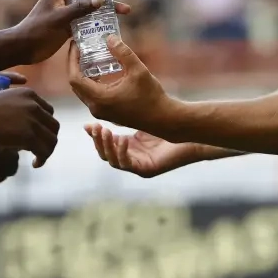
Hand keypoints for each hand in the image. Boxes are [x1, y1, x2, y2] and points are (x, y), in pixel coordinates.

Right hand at [0, 88, 58, 167]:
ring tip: (39, 158)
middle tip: (40, 148)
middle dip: (48, 138)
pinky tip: (35, 163)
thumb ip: (16, 108)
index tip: (39, 135)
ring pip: (51, 139)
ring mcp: (33, 120)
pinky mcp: (29, 135)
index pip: (48, 111)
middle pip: (53, 125)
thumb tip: (20, 126)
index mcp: (29, 94)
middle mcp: (34, 106)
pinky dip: (42, 158)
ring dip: (47, 150)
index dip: (45, 125)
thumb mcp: (4, 100)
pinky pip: (43, 150)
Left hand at [14, 0, 131, 64]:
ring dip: (109, 5)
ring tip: (126, 10)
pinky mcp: (70, 24)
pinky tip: (114, 24)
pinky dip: (102, 19)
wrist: (24, 49)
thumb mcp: (59, 18)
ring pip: (93, 3)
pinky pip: (90, 17)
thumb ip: (80, 8)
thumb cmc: (37, 31)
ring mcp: (69, 10)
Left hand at [67, 36, 175, 129]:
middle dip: (75, 65)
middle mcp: (95, 108)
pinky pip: (91, 96)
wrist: (163, 119)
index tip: (75, 45)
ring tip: (89, 56)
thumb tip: (109, 38)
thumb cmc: (151, 96)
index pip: (74, 78)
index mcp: (99, 98)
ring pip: (83, 91)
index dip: (72, 60)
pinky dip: (92, 82)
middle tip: (80, 48)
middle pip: (76, 84)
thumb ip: (123, 53)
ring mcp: (100, 112)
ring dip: (83, 74)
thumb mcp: (138, 70)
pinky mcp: (106, 113)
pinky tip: (101, 70)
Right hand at [84, 124, 200, 178]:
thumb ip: (122, 118)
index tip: (88, 125)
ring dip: (107, 147)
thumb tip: (104, 107)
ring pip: (113, 161)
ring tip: (105, 132)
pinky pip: (128, 164)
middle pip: (105, 154)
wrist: (189, 133)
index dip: (95, 136)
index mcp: (128, 147)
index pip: (105, 144)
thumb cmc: (167, 124)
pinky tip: (122, 140)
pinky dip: (122, 153)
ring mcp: (138, 166)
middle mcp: (131, 158)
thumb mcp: (139, 119)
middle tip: (96, 128)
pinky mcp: (147, 170)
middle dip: (98, 141)